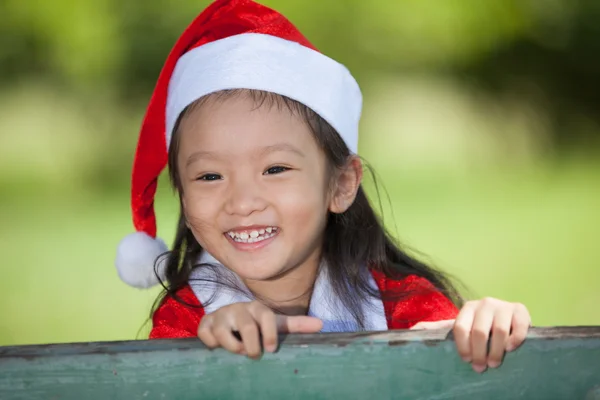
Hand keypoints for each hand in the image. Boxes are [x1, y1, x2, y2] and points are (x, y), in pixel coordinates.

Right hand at [197, 300, 322, 358]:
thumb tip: (322, 324)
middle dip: (251, 347)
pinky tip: (217, 346)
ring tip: (236, 351)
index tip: (271, 349)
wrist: (227, 317)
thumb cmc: (255, 324)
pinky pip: (206, 334)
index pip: (267, 317)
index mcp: (258, 308)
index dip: (270, 334)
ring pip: (223, 332)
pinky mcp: (205, 322)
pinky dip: (211, 344)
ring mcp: (221, 314)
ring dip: (231, 347)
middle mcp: (239, 308)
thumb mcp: (275, 324)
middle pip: (247, 327)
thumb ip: (296, 325)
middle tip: (252, 355)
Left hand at [411, 298, 530, 372]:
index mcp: (467, 307)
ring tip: (495, 363)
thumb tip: (412, 330)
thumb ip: (436, 328)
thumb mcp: (459, 326)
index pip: (460, 327)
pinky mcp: (521, 310)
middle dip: (479, 354)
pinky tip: (511, 349)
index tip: (467, 361)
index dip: (463, 347)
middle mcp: (484, 303)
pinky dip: (515, 340)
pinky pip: (519, 327)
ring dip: (497, 352)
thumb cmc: (480, 326)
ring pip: (499, 332)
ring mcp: (503, 305)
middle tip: (481, 368)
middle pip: (479, 332)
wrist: (509, 319)